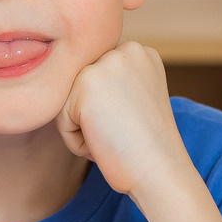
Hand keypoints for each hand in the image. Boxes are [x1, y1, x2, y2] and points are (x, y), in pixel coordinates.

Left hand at [56, 42, 192, 199]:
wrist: (160, 172)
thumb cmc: (146, 149)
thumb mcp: (136, 101)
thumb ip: (112, 84)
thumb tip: (75, 83)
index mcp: (141, 52)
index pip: (97, 80)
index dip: (108, 111)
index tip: (132, 124)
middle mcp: (125, 49)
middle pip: (80, 88)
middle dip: (94, 117)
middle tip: (123, 133)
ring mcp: (105, 63)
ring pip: (68, 102)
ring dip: (85, 129)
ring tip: (115, 137)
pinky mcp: (85, 83)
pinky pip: (61, 119)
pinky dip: (77, 141)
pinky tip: (105, 142)